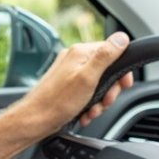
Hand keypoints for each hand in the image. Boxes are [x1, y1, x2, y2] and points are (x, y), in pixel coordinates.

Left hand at [9, 32, 133, 138]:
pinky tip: (85, 113)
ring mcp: (70, 73)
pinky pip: (87, 92)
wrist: (35, 120)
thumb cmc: (57, 102)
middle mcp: (74, 59)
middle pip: (106, 70)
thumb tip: (121, 37)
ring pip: (98, 84)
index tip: (123, 84)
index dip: (121, 70)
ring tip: (92, 110)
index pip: (112, 51)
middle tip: (105, 101)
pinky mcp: (67, 86)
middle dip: (109, 90)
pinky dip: (89, 105)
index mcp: (80, 53)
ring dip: (99, 101)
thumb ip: (105, 56)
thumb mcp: (88, 78)